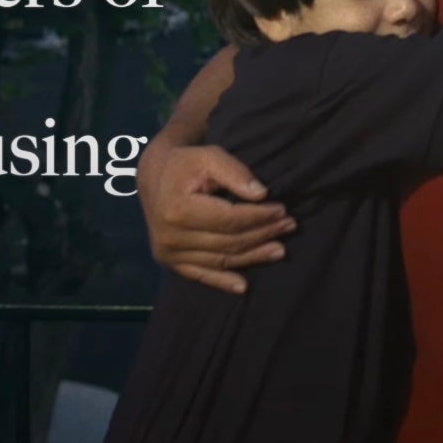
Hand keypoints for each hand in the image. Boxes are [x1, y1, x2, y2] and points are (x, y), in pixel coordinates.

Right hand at [138, 140, 293, 294]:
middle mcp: (171, 237)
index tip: (283, 210)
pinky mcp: (169, 261)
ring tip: (280, 250)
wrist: (153, 177)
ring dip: (253, 257)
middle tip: (289, 226)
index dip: (259, 217)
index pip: (229, 219)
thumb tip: (261, 195)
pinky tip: (244, 286)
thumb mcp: (209, 156)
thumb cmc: (185, 164)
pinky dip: (223, 282)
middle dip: (263, 235)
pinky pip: (201, 275)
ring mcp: (169, 253)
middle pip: (228, 242)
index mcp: (178, 209)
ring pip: (220, 260)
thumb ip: (235, 172)